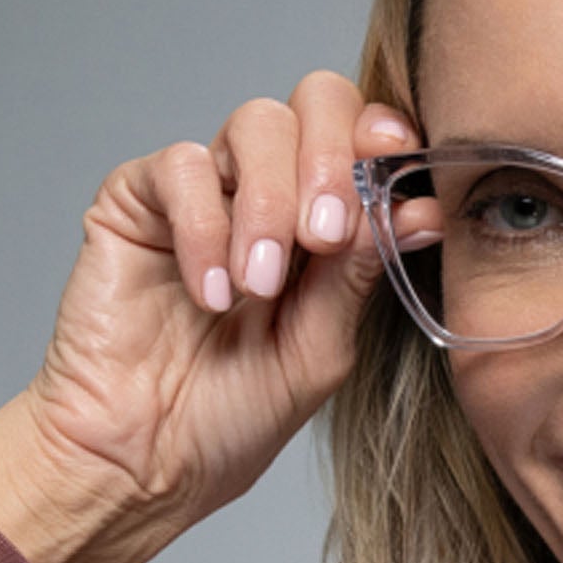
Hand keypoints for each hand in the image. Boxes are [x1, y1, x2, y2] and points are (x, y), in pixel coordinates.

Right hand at [0, 71, 423, 562]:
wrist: (144, 461)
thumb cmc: (233, 415)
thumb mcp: (322, 347)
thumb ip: (361, 272)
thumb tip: (425, 210)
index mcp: (326, 219)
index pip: (365, 137)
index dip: (384, 134)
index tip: (397, 158)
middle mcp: (270, 191)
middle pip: (316, 101)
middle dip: (332, 158)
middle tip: (324, 236)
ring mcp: (205, 191)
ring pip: (256, 123)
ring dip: (270, 201)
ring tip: (261, 284)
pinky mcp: (138, 201)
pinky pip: (182, 167)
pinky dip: (205, 227)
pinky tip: (210, 293)